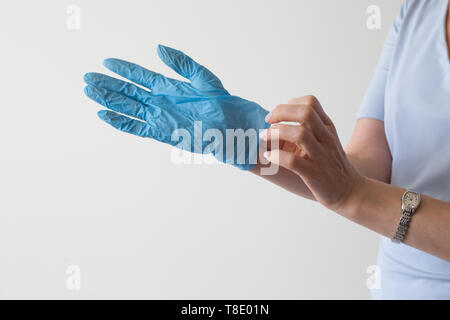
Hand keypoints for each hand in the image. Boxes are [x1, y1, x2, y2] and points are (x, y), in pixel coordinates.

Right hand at [84, 45, 268, 169]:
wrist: (233, 126)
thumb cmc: (222, 102)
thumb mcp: (203, 77)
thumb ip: (181, 63)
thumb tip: (158, 49)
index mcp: (170, 87)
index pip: (141, 76)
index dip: (124, 69)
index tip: (107, 62)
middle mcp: (161, 102)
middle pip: (129, 92)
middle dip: (108, 85)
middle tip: (88, 78)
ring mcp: (161, 117)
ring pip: (129, 108)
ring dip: (110, 101)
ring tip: (90, 92)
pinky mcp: (163, 133)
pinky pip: (137, 127)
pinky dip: (121, 122)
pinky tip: (105, 115)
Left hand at [261, 95, 365, 211]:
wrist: (351, 191)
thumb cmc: (331, 165)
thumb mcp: (325, 141)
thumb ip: (308, 129)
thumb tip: (275, 123)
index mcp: (327, 128)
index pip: (310, 102)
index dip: (289, 104)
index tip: (276, 115)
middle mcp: (326, 138)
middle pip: (305, 113)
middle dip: (281, 112)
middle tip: (268, 121)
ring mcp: (321, 156)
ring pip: (300, 134)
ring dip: (276, 133)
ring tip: (265, 137)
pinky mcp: (315, 174)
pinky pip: (293, 162)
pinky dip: (277, 156)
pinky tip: (270, 157)